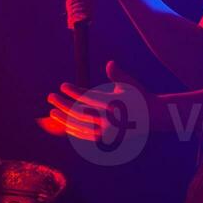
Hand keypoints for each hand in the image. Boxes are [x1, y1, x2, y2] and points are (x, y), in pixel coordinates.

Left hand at [37, 60, 165, 140]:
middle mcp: (110, 119)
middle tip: (50, 97)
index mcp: (114, 104)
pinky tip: (65, 124)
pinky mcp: (106, 139)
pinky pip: (86, 135)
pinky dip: (74, 130)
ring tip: (52, 112)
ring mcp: (107, 131)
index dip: (73, 91)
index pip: (87, 97)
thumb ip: (117, 74)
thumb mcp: (129, 84)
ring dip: (64, 119)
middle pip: (79, 112)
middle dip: (62, 104)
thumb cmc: (138, 95)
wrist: (152, 116)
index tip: (63, 86)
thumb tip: (110, 63)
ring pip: (80, 126)